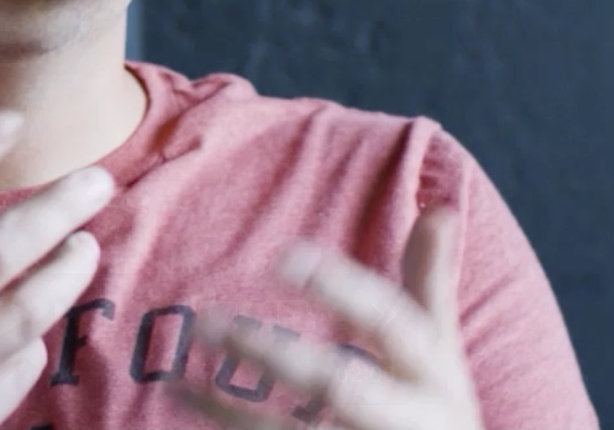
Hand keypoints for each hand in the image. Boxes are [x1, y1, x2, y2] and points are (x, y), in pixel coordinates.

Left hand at [178, 207, 482, 429]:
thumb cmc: (433, 415)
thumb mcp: (441, 356)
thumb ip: (430, 285)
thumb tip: (438, 207)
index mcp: (432, 377)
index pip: (390, 323)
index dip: (341, 289)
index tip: (285, 257)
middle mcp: (403, 420)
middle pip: (337, 384)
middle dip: (271, 354)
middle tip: (205, 321)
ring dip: (227, 410)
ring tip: (173, 382)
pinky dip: (226, 429)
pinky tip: (185, 407)